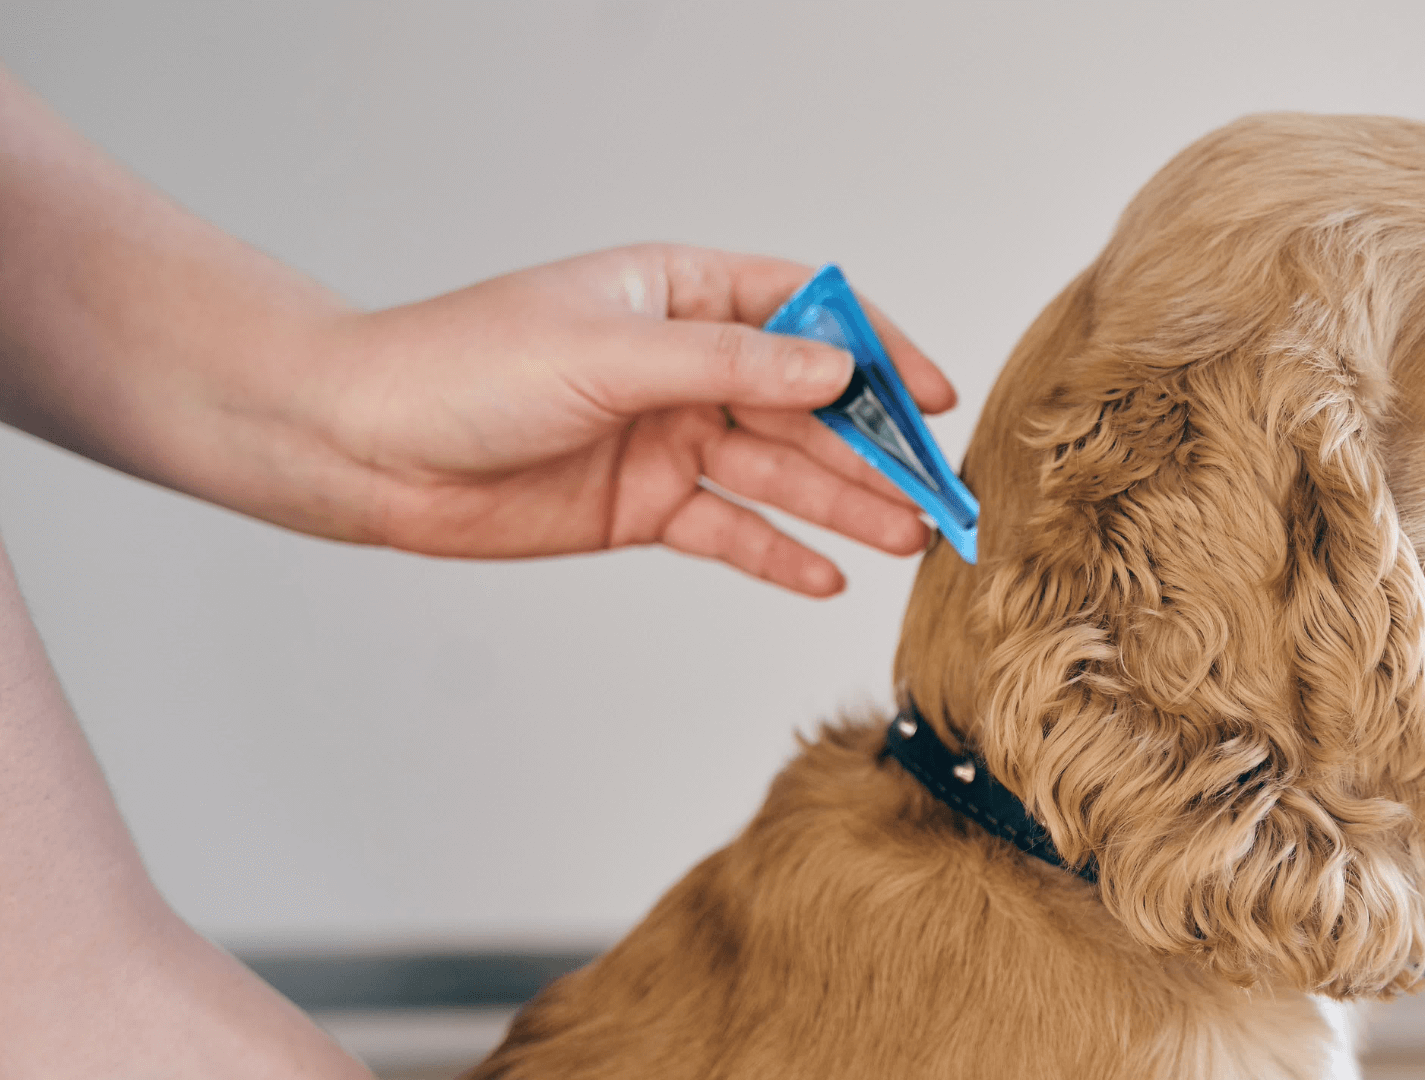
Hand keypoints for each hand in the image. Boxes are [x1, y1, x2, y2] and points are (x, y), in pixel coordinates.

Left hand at [302, 246, 956, 594]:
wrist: (366, 447)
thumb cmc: (466, 367)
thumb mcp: (610, 352)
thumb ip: (729, 364)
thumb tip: (832, 367)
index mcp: (678, 295)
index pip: (802, 310)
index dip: (874, 349)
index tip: (930, 394)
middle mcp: (682, 365)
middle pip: (802, 402)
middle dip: (872, 445)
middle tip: (935, 489)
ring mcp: (666, 437)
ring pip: (778, 472)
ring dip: (843, 504)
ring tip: (907, 537)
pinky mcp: (642, 505)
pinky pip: (729, 530)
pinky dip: (778, 553)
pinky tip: (829, 574)